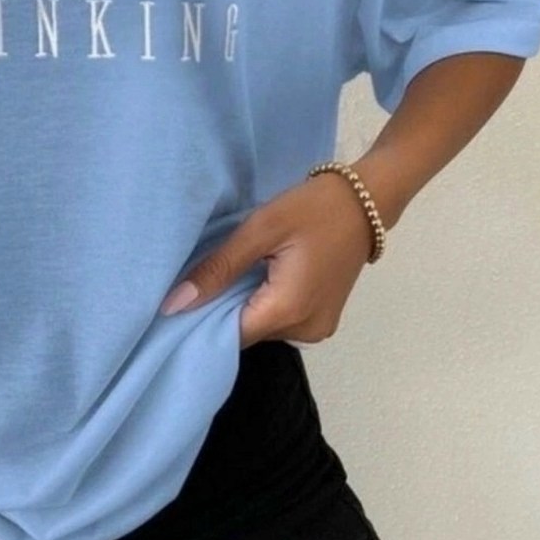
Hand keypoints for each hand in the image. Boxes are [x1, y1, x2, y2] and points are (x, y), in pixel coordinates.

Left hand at [159, 174, 375, 349]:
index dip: (200, 322)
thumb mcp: (260, 230)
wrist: (365, 201)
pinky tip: (250, 278)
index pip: (228, 337)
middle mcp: (304, 332)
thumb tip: (174, 304)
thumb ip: (218, 268)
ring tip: (224, 275)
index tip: (176, 303)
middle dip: (219, 311)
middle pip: (245, 333)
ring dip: (241, 306)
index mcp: (288, 312)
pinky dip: (261, 303)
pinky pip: (280, 320)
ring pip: (261, 327)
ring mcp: (317, 329)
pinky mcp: (322, 319)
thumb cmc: (312, 210)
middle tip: (197, 280)